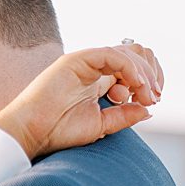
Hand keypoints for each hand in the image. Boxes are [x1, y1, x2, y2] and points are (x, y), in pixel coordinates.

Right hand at [0, 42, 163, 159]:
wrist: (31, 133)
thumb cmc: (58, 131)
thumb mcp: (101, 125)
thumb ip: (124, 116)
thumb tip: (148, 109)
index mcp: (100, 81)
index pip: (134, 67)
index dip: (150, 79)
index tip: (153, 101)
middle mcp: (95, 68)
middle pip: (136, 54)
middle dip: (151, 74)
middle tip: (152, 97)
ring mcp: (85, 62)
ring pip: (127, 53)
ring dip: (143, 73)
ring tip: (145, 96)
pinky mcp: (77, 60)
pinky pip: (112, 55)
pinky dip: (129, 69)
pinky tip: (134, 86)